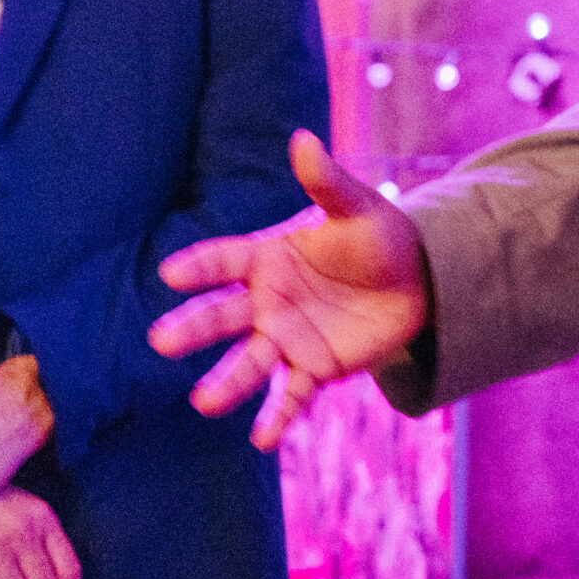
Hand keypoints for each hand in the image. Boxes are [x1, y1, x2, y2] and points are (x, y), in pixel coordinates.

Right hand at [149, 130, 428, 449]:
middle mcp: (266, 301)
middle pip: (223, 315)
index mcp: (268, 256)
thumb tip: (303, 138)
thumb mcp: (357, 207)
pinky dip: (277, 418)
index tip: (171, 273)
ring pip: (250, 362)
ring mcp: (286, 337)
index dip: (199, 266)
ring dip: (228, 382)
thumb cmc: (377, 236)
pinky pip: (291, 396)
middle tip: (161, 341)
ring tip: (205, 402)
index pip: (224, 259)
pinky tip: (262, 439)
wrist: (417, 280)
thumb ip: (326, 181)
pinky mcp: (313, 368)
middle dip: (195, 327)